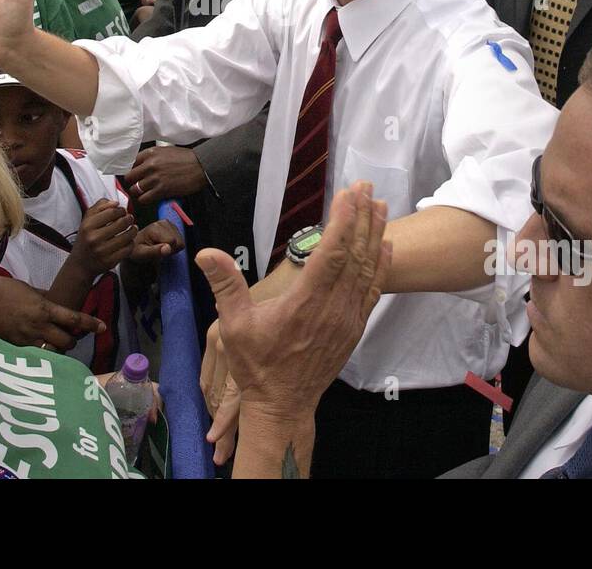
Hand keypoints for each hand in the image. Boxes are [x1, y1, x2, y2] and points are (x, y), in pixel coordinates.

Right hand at [0, 275, 105, 348]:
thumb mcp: (30, 290)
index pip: (74, 318)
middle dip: (73, 339)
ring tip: (57, 340)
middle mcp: (39, 326)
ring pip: (53, 350)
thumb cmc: (5, 290)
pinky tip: (39, 342)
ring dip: (59, 347)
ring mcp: (27, 339)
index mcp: (45, 309)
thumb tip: (58, 301)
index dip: (90, 324)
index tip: (103, 327)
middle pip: (67, 341)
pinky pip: (36, 351)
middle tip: (72, 334)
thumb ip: (46, 298)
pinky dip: (42, 348)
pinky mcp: (16, 347)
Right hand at [72, 198, 137, 275]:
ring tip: (133, 228)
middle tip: (130, 218)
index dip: (121, 210)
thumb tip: (116, 203)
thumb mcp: (87, 220)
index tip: (123, 211)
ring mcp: (102, 251)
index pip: (112, 212)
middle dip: (129, 219)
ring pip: (127, 236)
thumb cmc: (86, 238)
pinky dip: (131, 243)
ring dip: (133, 230)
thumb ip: (99, 207)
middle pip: (121, 223)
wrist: (80, 264)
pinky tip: (129, 240)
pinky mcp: (109, 262)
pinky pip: (127, 249)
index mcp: (87, 226)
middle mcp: (93, 238)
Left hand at [125, 145, 206, 201]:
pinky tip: (150, 198)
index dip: (131, 171)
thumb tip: (141, 165)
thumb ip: (152, 157)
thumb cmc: (186, 159)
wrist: (201, 166)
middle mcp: (150, 165)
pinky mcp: (161, 190)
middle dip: (132, 182)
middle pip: (129, 177)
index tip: (133, 175)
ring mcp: (155, 178)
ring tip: (144, 193)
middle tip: (137, 185)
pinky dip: (145, 200)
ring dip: (138, 193)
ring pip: (135, 190)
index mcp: (150, 153)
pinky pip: (144, 199)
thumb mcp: (166, 151)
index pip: (130, 163)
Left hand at [129, 219, 184, 263]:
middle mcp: (163, 222)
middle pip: (178, 241)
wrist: (135, 245)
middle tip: (157, 250)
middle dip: (170, 249)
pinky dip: (174, 246)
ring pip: (180, 242)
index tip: (156, 252)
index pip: (172, 241)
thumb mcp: (142, 254)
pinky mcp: (172, 226)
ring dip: (172, 248)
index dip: (167, 250)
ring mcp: (169, 224)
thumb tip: (168, 248)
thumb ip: (155, 251)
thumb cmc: (137, 250)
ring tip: (159, 248)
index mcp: (155, 227)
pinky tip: (163, 245)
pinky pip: (180, 241)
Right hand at [196, 182, 388, 459]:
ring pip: (367, 269)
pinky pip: (372, 290)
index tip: (348, 194)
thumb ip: (225, 286)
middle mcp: (332, 308)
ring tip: (381, 204)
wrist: (283, 405)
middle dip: (362, 217)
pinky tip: (386, 245)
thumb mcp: (233, 327)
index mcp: (305, 304)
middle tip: (367, 186)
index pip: (330, 254)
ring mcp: (347, 318)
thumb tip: (205, 253)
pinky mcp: (354, 328)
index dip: (341, 221)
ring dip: (374, 234)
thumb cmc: (256, 365)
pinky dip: (381, 265)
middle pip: (355, 254)